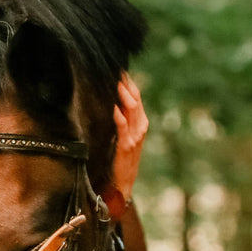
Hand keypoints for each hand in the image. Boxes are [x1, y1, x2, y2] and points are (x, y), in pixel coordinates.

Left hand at [111, 72, 146, 202]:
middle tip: (115, 70)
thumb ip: (121, 119)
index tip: (118, 69)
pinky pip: (123, 127)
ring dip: (123, 95)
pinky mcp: (126, 145)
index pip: (136, 96)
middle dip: (126, 84)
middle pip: (135, 98)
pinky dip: (118, 115)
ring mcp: (135, 136)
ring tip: (114, 82)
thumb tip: (110, 100)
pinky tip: (112, 106)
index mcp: (140, 121)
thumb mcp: (122, 134)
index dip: (128, 82)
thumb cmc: (120, 157)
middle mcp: (141, 126)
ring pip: (132, 109)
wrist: (123, 181)